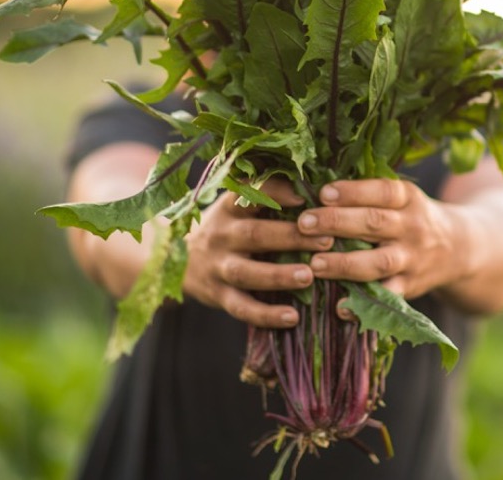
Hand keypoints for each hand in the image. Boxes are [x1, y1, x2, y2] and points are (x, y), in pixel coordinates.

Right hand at [182, 179, 333, 327]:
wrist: (177, 259)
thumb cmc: (224, 229)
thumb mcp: (235, 207)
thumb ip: (265, 197)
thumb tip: (313, 185)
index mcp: (229, 209)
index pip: (248, 194)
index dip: (274, 193)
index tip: (303, 196)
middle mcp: (221, 235)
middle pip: (255, 235)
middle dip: (291, 237)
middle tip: (326, 241)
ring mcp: (218, 267)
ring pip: (247, 273)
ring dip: (279, 275)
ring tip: (309, 276)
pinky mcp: (218, 296)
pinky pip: (242, 308)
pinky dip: (266, 315)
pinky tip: (292, 317)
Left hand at [295, 178, 464, 300]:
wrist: (459, 248)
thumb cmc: (410, 216)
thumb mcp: (401, 197)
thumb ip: (367, 194)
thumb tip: (313, 186)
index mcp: (408, 197)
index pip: (382, 191)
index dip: (352, 192)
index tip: (322, 193)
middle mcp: (413, 226)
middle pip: (375, 222)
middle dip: (337, 222)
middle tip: (304, 223)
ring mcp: (413, 258)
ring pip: (380, 261)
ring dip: (345, 263)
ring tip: (314, 263)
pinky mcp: (411, 286)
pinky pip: (388, 296)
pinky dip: (364, 304)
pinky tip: (340, 306)